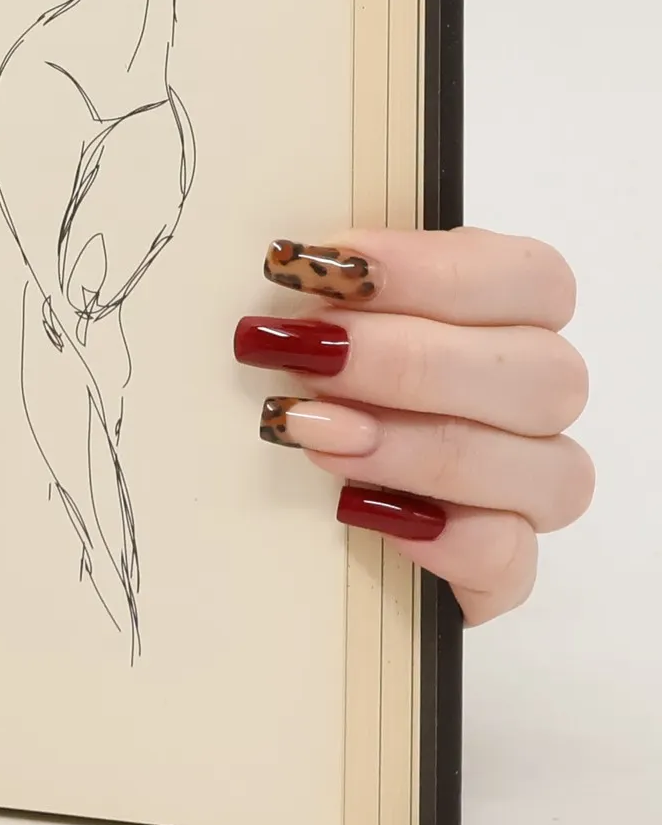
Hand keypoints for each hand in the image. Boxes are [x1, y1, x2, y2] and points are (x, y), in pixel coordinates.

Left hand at [237, 228, 589, 623]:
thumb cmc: (307, 367)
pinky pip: (511, 564)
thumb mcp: (314, 310)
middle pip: (546, 377)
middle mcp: (537, 398)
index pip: (533, 279)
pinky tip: (362, 514)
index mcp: (511, 314)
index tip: (328, 268)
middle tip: (311, 357)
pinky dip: (444, 543)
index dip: (433, 271)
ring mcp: (529, 485)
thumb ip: (329, 282)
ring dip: (421, 450)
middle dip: (415, 365)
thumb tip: (296, 261)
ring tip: (313, 431)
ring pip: (547, 473)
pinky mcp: (498, 563)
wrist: (276, 486)